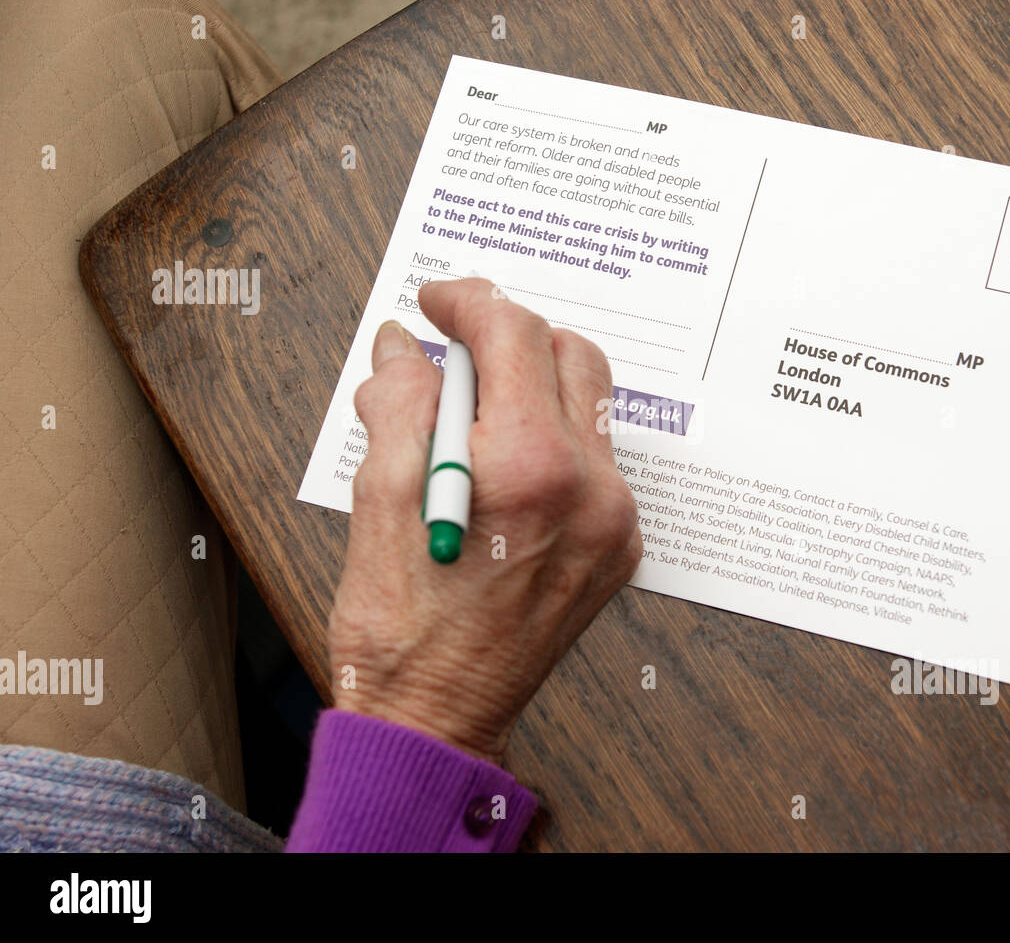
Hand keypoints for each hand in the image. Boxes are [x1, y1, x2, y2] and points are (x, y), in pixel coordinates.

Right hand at [328, 278, 642, 762]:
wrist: (438, 720)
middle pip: (569, 355)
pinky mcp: (618, 547)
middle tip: (453, 357)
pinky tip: (501, 468)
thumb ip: (399, 402)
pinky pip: (595, 459)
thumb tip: (408, 348)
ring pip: (588, 406)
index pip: (516, 334)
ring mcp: (614, 521)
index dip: (469, 303)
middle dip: (510, 338)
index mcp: (532, 466)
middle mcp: (592, 487)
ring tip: (467, 420)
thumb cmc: (402, 629)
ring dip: (532, 388)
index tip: (438, 304)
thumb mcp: (378, 498)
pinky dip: (551, 440)